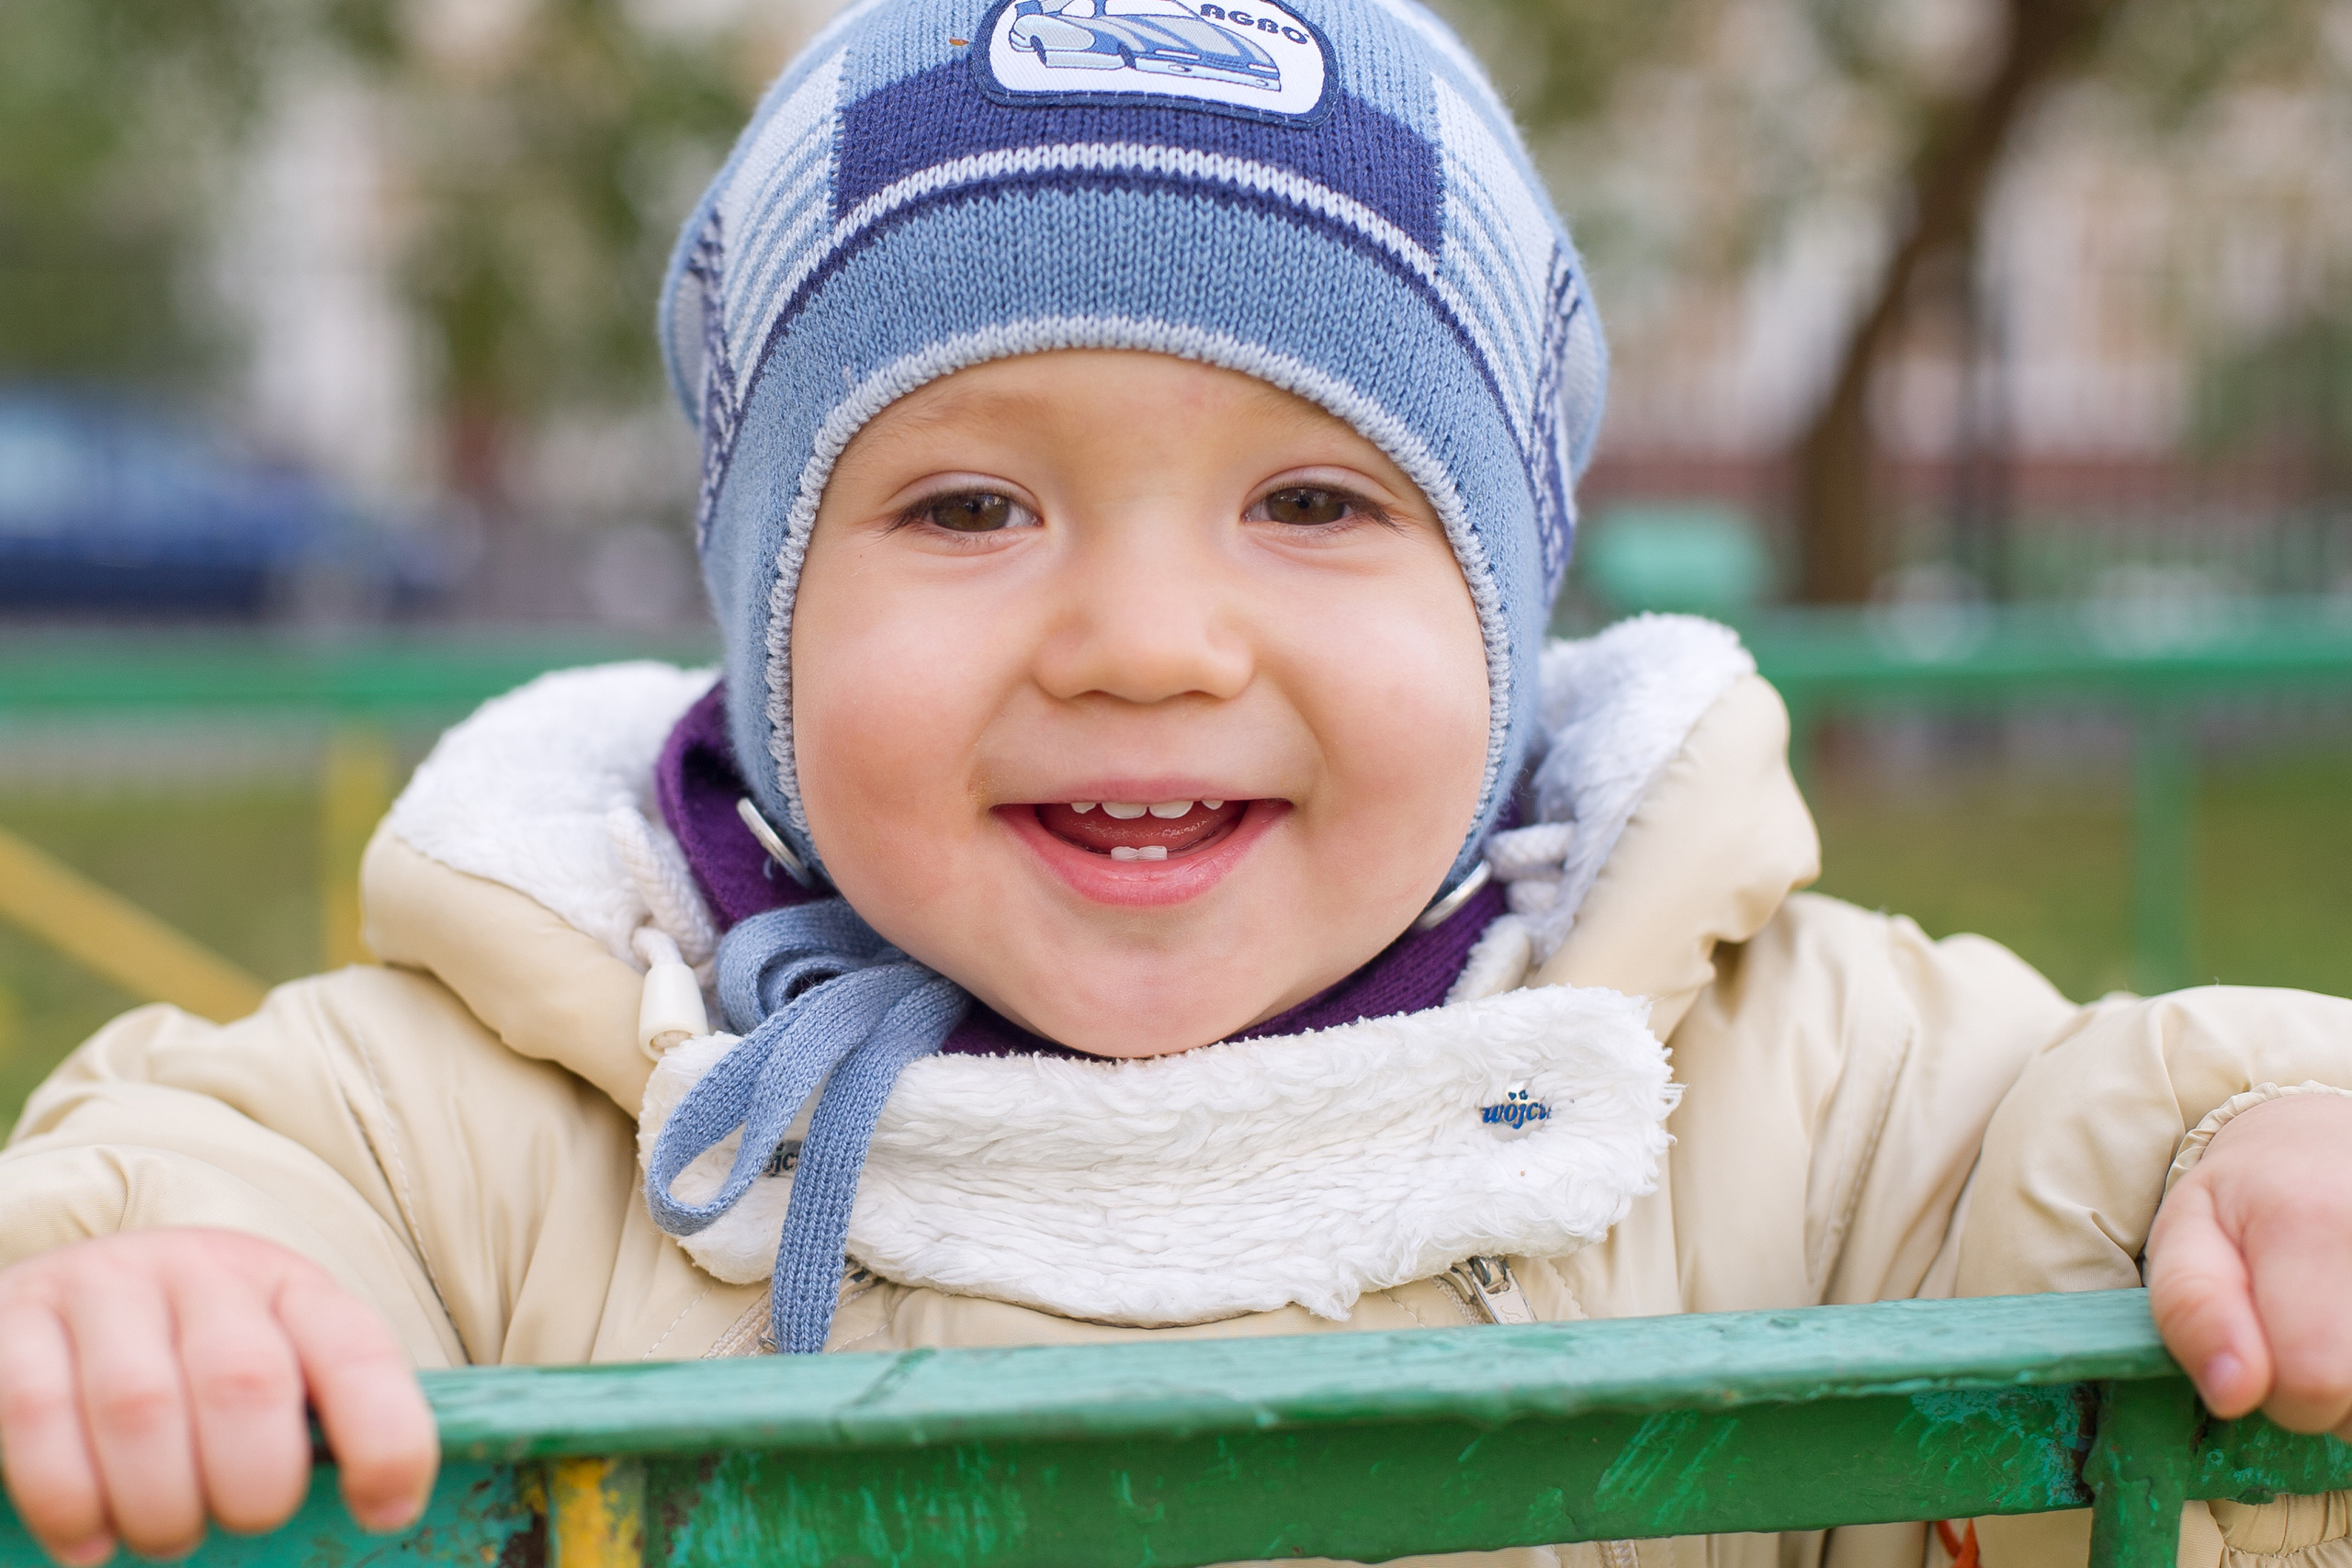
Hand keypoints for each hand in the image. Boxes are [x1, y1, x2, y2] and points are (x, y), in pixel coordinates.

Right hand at [0, 1230, 436, 1564]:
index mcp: (289, 1287)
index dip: (385, 1437)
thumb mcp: (270, 1364)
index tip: (385, 1511)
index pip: (358, 1351)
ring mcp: (106, 1285)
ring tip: (162, 1532)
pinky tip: (87, 1538)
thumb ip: (309, 1421)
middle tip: (235, 1519)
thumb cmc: (188, 1359)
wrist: (71, 1294)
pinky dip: (67, 1497)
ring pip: (141, 1407)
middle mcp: (203, 1272)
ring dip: (158, 1504)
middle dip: (251, 1485)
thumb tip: (368, 1508)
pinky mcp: (17, 1314)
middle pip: (245, 1383)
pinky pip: (36, 1413)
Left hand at [2148, 1093, 2351, 1434]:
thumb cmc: (2252, 1197)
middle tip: (2308, 1332)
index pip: (2310, 1381)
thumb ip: (2191, 1311)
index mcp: (2311, 1223)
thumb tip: (2231, 1393)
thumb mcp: (2188, 1233)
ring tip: (2340, 1325)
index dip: (2279, 1390)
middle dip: (2328, 1396)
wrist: (2336, 1143)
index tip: (2264, 1346)